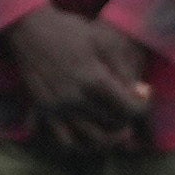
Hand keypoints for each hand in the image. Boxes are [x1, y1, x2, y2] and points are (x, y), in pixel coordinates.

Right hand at [3, 9, 151, 150]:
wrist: (29, 29)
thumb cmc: (70, 31)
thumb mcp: (104, 40)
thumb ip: (124, 69)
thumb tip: (139, 93)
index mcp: (94, 80)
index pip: (130, 109)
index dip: (143, 106)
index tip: (144, 96)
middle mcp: (76, 99)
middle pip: (114, 125)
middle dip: (128, 119)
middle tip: (129, 109)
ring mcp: (59, 109)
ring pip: (93, 140)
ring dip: (110, 137)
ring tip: (115, 128)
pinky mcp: (45, 112)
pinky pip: (66, 142)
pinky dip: (81, 144)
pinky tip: (89, 134)